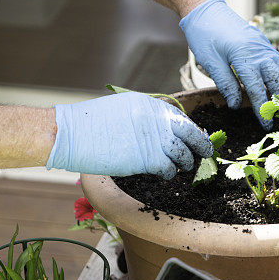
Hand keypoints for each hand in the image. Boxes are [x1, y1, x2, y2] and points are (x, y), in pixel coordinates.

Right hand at [46, 92, 212, 177]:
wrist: (72, 134)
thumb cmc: (92, 124)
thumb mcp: (124, 108)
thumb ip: (147, 117)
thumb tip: (167, 131)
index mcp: (152, 106)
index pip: (183, 119)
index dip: (195, 132)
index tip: (200, 141)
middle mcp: (157, 120)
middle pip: (191, 134)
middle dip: (202, 146)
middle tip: (205, 154)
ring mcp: (155, 139)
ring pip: (184, 155)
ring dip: (185, 163)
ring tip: (182, 167)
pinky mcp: (148, 159)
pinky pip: (169, 170)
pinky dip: (169, 173)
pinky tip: (163, 173)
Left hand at [180, 0, 278, 128]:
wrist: (205, 8)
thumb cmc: (204, 35)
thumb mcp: (210, 62)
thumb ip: (225, 83)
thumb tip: (235, 105)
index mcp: (244, 55)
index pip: (256, 88)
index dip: (261, 107)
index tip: (265, 123)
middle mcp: (258, 50)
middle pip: (276, 79)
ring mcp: (263, 45)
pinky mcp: (262, 42)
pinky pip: (277, 62)